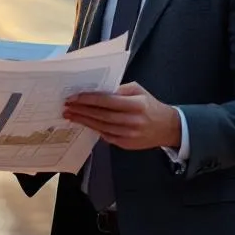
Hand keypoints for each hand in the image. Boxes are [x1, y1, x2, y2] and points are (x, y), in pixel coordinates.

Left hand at [63, 83, 180, 149]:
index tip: (74, 97)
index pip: (107, 101)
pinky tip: (84, 123)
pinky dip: (94, 129)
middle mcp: (133, 120)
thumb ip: (120, 90)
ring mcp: (129, 134)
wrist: (167, 127)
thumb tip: (98, 91)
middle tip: (67, 106)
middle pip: (101, 115)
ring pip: (101, 127)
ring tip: (71, 115)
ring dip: (84, 121)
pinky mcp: (126, 144)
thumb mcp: (139, 91)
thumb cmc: (150, 105)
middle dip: (82, 110)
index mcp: (136, 104)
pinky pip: (106, 136)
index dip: (88, 100)